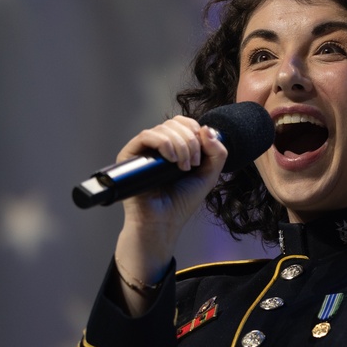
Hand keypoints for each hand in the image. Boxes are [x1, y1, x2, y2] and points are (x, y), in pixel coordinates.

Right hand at [112, 116, 227, 311]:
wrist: (163, 223)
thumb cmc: (181, 203)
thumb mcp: (209, 175)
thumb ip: (217, 152)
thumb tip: (207, 128)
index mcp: (174, 147)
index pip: (184, 123)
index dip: (196, 131)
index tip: (201, 155)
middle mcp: (157, 146)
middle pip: (175, 123)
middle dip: (190, 142)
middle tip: (192, 165)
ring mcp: (143, 150)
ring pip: (163, 128)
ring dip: (180, 145)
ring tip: (183, 167)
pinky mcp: (129, 156)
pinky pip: (146, 136)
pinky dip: (164, 144)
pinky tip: (171, 160)